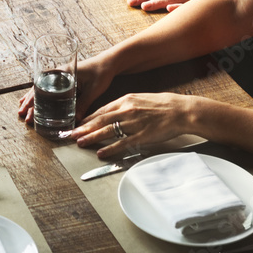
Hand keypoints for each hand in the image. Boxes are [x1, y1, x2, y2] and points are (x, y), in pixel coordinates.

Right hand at [17, 53, 115, 124]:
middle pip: (39, 89)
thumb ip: (84, 104)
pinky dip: (39, 97)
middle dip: (30, 103)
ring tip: (22, 111)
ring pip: (42, 90)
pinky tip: (33, 103)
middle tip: (23, 116)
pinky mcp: (64, 81)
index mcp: (63, 73)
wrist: (108, 63)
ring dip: (32, 101)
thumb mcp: (94, 90)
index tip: (27, 108)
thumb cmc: (102, 72)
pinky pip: (48, 90)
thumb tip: (74, 121)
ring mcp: (60, 78)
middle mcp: (58, 74)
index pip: (44, 87)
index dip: (34, 99)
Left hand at [71, 92, 194, 157]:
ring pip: (107, 131)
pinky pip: (122, 143)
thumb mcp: (141, 99)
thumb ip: (126, 105)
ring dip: (92, 137)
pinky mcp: (142, 135)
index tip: (78, 124)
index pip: (102, 111)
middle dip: (83, 128)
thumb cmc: (163, 104)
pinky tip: (101, 153)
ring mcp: (134, 123)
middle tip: (71, 134)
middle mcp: (127, 110)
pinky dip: (110, 148)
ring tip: (80, 143)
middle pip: (100, 121)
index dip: (88, 118)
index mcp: (126, 100)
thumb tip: (113, 112)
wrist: (181, 110)